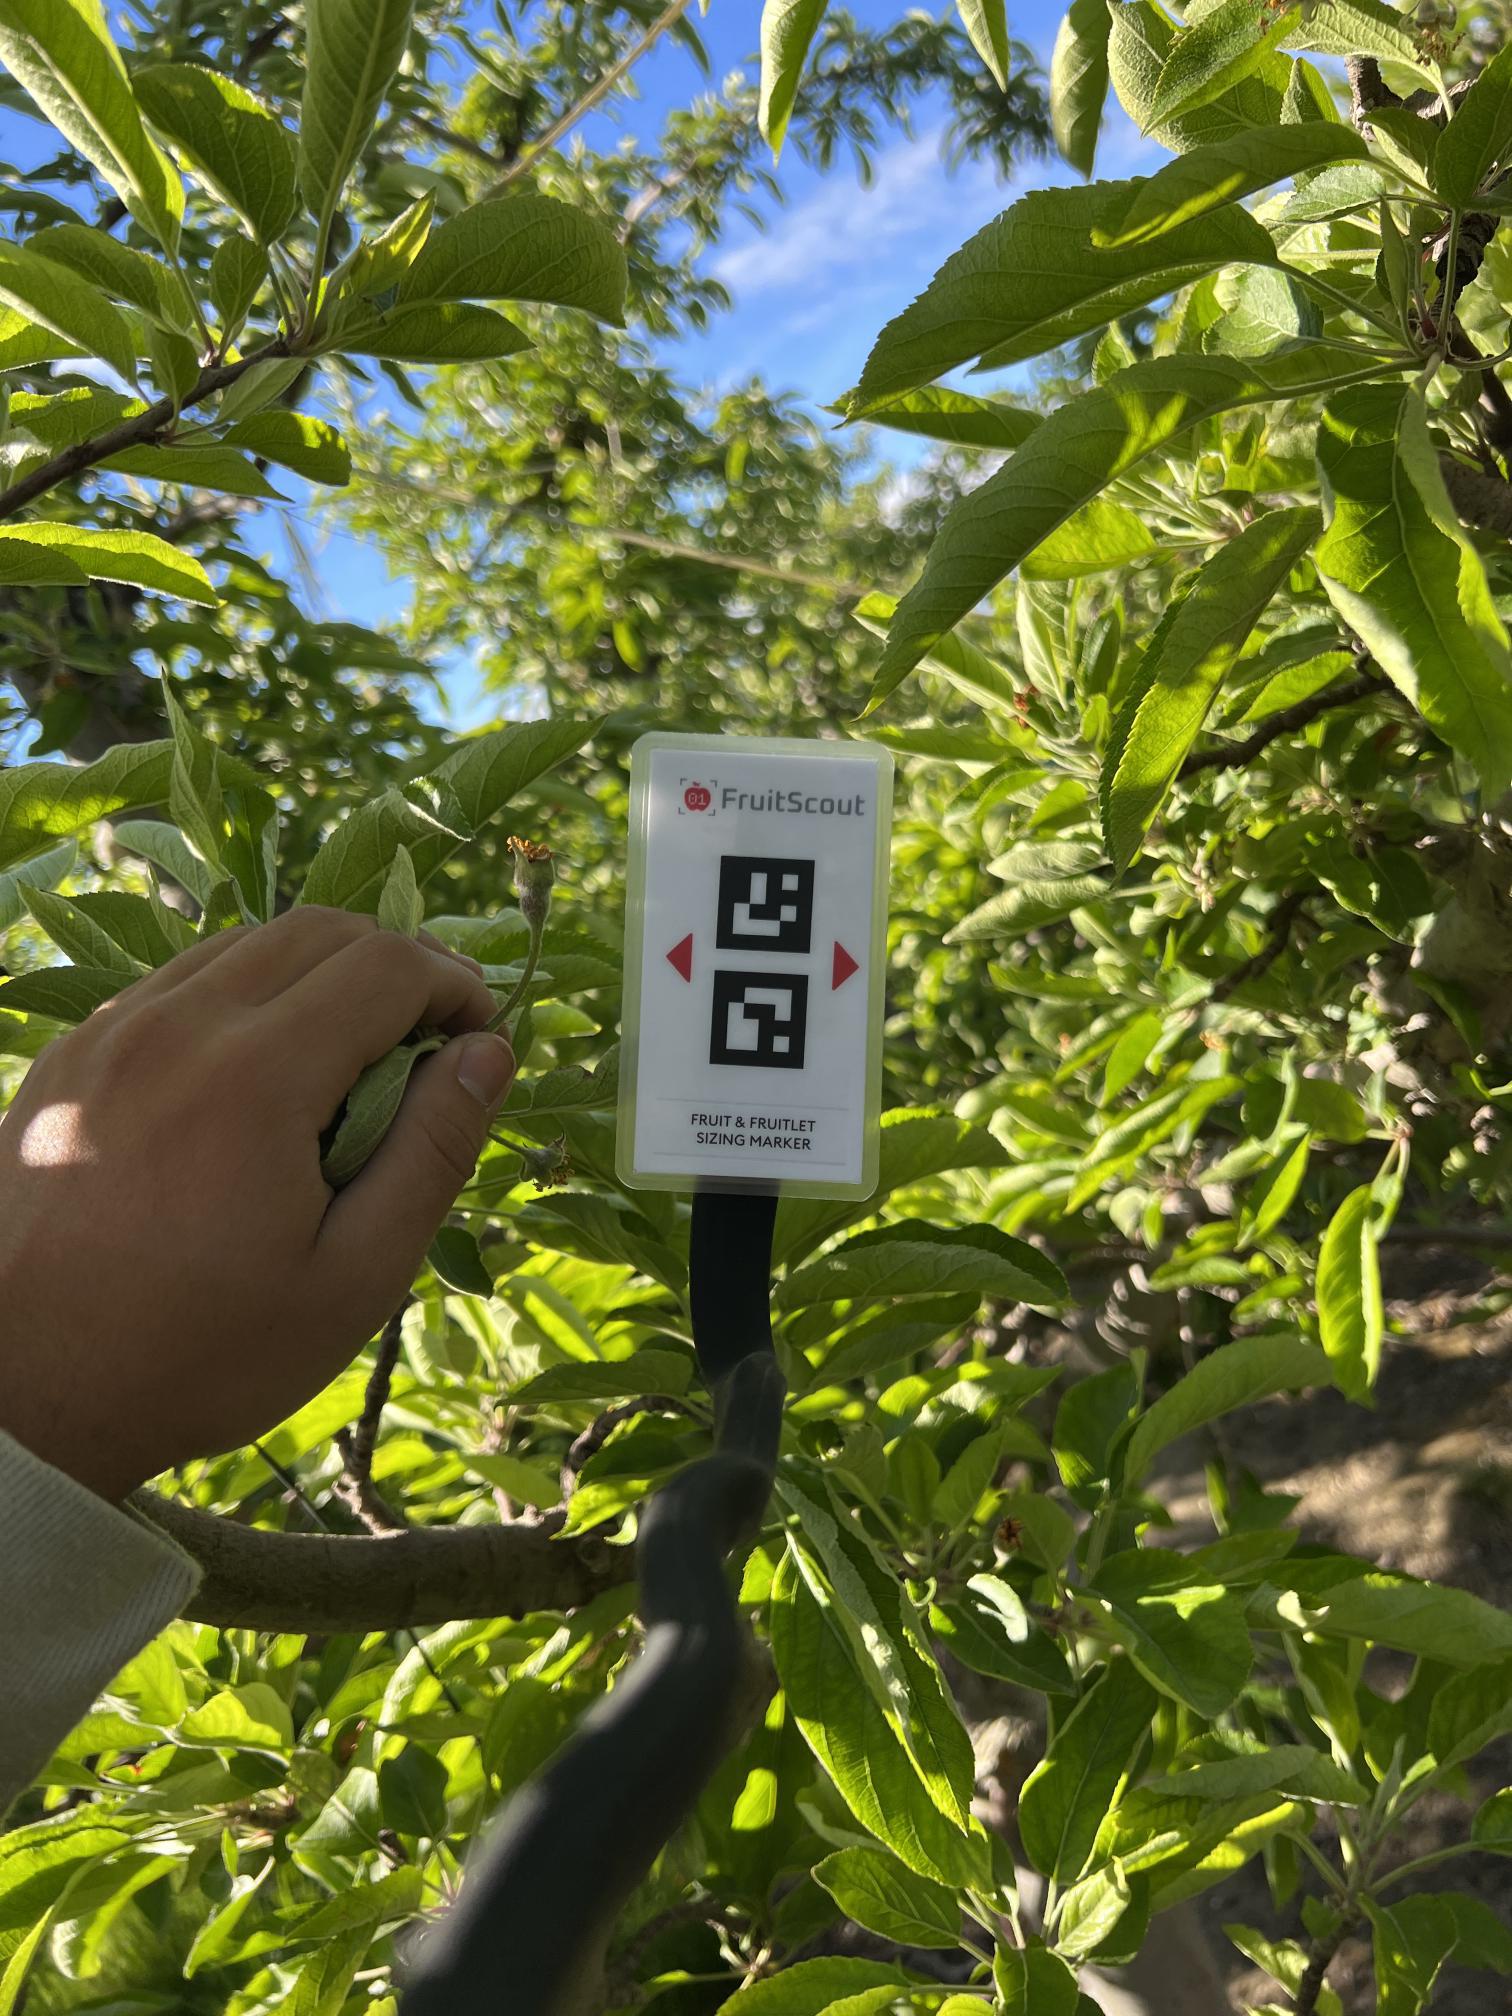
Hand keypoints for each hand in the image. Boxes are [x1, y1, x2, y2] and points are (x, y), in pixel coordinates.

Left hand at [0, 908, 513, 1502]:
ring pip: (245, 945)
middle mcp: (178, 1026)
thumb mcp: (353, 1277)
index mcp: (256, 1077)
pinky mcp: (71, 1054)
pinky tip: (261, 1074)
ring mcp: (111, 1031)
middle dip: (398, 966)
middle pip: (319, 931)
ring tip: (352, 1055)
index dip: (455, 986)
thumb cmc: (200, 1353)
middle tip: (433, 1037)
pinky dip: (245, 997)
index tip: (483, 1036)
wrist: (21, 1391)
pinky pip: (178, 983)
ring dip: (320, 975)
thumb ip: (432, 1152)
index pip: (387, 967)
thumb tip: (489, 1053)